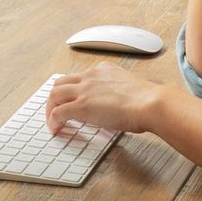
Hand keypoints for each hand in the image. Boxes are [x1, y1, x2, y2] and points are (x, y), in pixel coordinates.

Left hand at [45, 64, 164, 135]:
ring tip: (52, 121)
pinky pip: (57, 113)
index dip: (72, 90)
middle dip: (56, 97)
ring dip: (50, 108)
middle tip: (56, 110)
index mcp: (104, 70)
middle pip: (61, 82)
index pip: (79, 76)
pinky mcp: (81, 106)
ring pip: (54, 94)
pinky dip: (52, 121)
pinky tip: (56, 130)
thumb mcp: (129, 88)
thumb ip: (118, 92)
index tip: (73, 99)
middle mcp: (91, 76)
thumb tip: (116, 106)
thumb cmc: (148, 100)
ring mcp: (85, 90)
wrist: (151, 103)